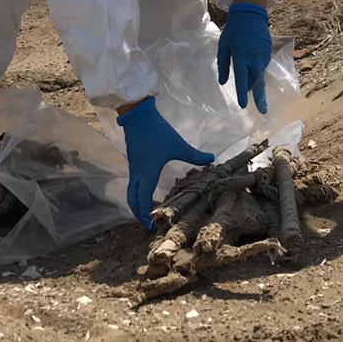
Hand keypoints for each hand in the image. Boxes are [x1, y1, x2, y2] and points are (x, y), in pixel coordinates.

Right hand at [118, 97, 213, 229]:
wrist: (138, 116)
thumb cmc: (157, 131)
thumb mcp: (178, 145)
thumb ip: (194, 155)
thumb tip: (212, 159)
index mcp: (147, 173)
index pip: (142, 199)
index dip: (146, 214)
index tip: (152, 226)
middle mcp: (137, 173)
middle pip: (132, 199)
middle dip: (138, 213)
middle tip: (148, 223)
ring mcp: (133, 168)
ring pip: (130, 192)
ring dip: (137, 204)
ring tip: (147, 212)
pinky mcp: (134, 162)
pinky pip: (132, 184)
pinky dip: (137, 194)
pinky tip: (147, 193)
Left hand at [216, 1, 271, 112]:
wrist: (251, 14)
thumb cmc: (234, 30)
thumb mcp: (223, 46)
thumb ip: (223, 64)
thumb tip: (222, 82)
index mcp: (241, 57)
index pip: (242, 80)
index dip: (242, 94)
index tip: (243, 106)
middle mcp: (255, 59)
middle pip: (257, 82)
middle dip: (260, 97)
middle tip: (263, 111)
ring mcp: (263, 56)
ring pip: (260, 75)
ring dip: (256, 83)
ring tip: (253, 94)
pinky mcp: (268, 53)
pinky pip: (262, 67)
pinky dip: (257, 72)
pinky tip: (252, 71)